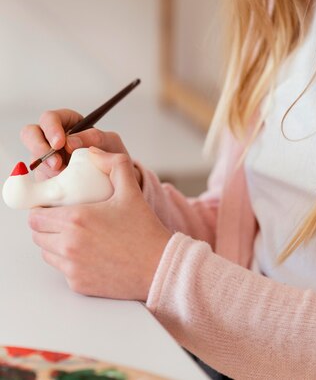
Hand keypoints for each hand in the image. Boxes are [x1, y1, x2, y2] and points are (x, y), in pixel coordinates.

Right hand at [20, 108, 132, 179]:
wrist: (115, 181)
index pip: (49, 118)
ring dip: (46, 169)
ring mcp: (45, 159)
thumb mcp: (109, 142)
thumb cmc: (111, 155)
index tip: (60, 143)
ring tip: (64, 177)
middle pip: (30, 134)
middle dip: (40, 148)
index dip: (51, 128)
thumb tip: (70, 141)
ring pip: (33, 159)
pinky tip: (62, 188)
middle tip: (57, 164)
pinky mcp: (44, 177)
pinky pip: (37, 180)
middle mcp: (51, 139)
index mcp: (66, 124)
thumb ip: (94, 137)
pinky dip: (47, 184)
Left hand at [28, 149, 171, 300]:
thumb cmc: (144, 231)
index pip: (35, 216)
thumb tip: (94, 152)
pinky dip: (69, 261)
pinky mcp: (78, 284)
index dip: (41, 209)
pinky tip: (87, 252)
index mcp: (76, 219)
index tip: (52, 205)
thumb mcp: (131, 190)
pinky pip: (62, 270)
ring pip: (46, 253)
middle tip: (62, 219)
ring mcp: (72, 267)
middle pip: (37, 234)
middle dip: (46, 225)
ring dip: (54, 243)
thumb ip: (114, 164)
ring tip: (74, 235)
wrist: (159, 267)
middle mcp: (69, 245)